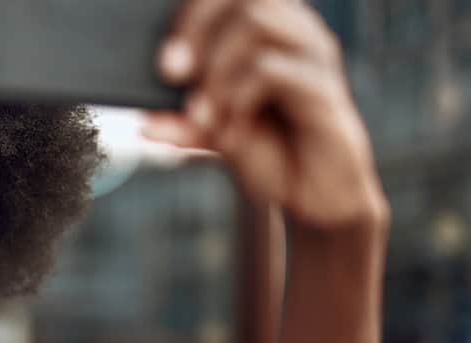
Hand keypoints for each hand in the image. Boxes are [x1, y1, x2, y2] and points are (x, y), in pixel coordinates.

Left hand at [142, 0, 387, 227]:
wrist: (309, 197)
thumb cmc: (265, 152)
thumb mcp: (212, 136)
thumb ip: (182, 125)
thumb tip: (145, 124)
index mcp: (267, 29)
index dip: (192, 13)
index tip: (163, 57)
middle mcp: (294, 30)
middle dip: (197, 28)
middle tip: (170, 74)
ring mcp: (313, 55)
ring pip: (257, 23)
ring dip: (217, 70)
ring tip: (202, 117)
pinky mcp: (326, 87)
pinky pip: (272, 70)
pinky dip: (239, 100)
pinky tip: (232, 135)